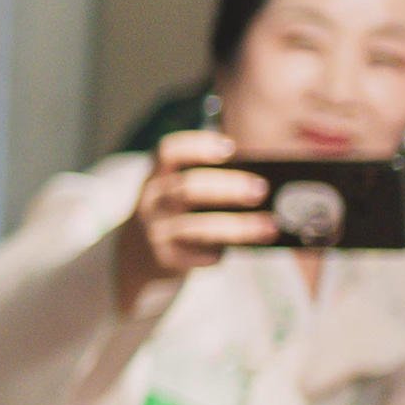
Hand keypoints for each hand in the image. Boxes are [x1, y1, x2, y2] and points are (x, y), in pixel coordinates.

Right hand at [112, 130, 273, 309]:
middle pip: (187, 188)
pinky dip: (219, 253)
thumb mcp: (176, 189)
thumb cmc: (175, 213)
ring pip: (196, 226)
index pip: (168, 152)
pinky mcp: (164, 259)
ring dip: (237, 226)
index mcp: (158, 176)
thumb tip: (261, 182)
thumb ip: (208, 179)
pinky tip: (233, 250)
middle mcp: (152, 201)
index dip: (197, 146)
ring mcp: (155, 231)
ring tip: (268, 227)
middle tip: (260, 190)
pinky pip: (197, 255)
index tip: (229, 148)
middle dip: (227, 187)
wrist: (137, 254)